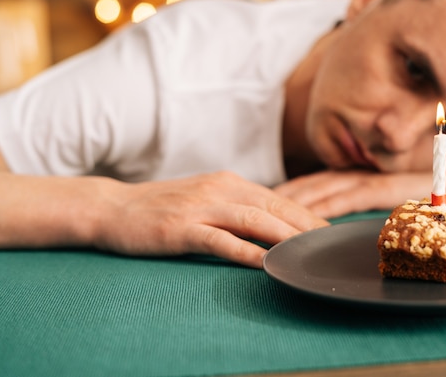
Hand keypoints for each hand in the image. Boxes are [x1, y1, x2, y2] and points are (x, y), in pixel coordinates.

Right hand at [94, 171, 328, 267]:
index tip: (330, 232)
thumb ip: (236, 206)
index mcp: (229, 182)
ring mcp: (200, 207)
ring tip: (311, 252)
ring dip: (287, 237)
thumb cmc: (163, 207)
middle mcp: (220, 190)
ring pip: (254, 220)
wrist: (113, 207)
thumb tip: (270, 223)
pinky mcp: (182, 228)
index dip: (307, 216)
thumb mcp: (205, 198)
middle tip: (332, 245)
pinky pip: (221, 240)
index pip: (278, 199)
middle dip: (307, 226)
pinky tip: (268, 263)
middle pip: (274, 207)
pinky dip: (247, 252)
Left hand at [274, 170, 435, 218]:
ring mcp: (365, 178)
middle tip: (251, 206)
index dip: (286, 188)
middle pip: (309, 184)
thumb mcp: (379, 185)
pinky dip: (327, 207)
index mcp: (349, 172)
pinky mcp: (380, 187)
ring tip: (270, 213)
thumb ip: (356, 190)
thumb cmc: (414, 178)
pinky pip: (348, 197)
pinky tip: (308, 216)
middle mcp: (352, 172)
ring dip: (295, 202)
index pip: (311, 180)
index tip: (259, 198)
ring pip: (323, 189)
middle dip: (279, 196)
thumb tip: (330, 206)